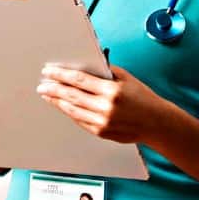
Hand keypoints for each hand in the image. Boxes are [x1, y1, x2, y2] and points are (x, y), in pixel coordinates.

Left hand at [36, 63, 166, 143]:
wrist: (156, 123)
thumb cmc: (143, 98)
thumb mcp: (126, 78)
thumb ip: (104, 72)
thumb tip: (82, 66)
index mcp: (111, 91)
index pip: (79, 80)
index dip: (61, 75)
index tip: (49, 71)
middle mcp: (105, 108)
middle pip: (71, 96)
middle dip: (53, 89)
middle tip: (42, 85)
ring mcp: (102, 122)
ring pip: (72, 110)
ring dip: (57, 101)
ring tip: (47, 94)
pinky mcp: (101, 132)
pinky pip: (79, 120)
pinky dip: (68, 112)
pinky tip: (62, 105)